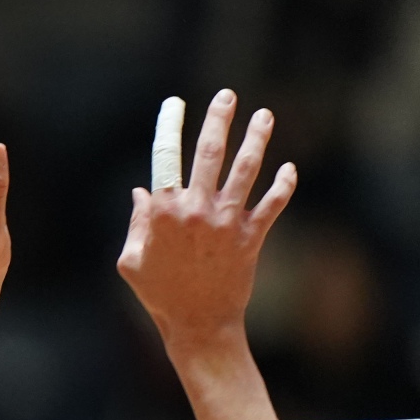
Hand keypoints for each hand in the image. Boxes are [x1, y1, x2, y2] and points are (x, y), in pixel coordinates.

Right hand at [117, 89, 296, 345]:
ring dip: (257, 138)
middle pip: (209, 153)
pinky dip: (283, 184)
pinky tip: (288, 167)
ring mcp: (226, 221)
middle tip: (227, 95)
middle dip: (218, 119)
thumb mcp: (131, 262)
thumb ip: (136, 224)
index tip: (174, 105)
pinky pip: (272, 202)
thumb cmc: (158, 295)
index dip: (169, 126)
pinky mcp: (251, 236)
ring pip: (245, 169)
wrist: (198, 325)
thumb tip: (141, 192)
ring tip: (264, 116)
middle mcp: (196, 210)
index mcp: (162, 212)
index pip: (164, 158)